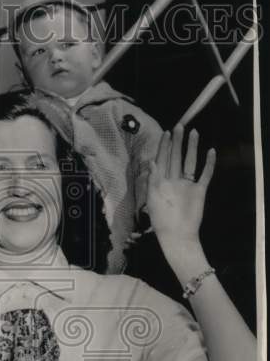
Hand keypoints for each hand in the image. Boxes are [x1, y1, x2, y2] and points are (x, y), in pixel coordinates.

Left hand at [145, 126, 214, 246]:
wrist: (177, 235)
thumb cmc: (161, 220)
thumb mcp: (153, 198)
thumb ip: (153, 180)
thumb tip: (151, 162)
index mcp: (161, 182)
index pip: (162, 160)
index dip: (164, 146)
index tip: (166, 133)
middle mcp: (174, 181)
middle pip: (176, 157)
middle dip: (177, 142)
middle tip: (180, 125)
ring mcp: (187, 185)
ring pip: (190, 162)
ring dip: (192, 148)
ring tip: (194, 132)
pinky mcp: (199, 191)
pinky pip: (205, 175)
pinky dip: (209, 164)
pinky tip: (211, 151)